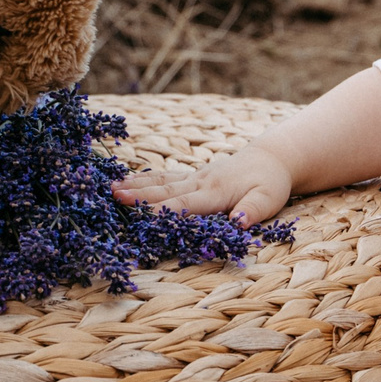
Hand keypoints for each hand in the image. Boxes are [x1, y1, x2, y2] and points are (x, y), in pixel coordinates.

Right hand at [113, 145, 292, 226]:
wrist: (271, 159)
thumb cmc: (270, 184)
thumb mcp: (268, 200)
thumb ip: (252, 211)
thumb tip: (237, 222)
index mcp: (215, 192)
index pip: (184, 204)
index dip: (162, 211)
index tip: (140, 216)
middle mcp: (199, 182)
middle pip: (164, 190)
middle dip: (137, 195)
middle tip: (111, 196)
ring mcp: (194, 177)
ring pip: (160, 180)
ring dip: (135, 185)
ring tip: (110, 188)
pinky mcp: (193, 176)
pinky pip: (165, 176)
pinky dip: (144, 178)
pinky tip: (126, 180)